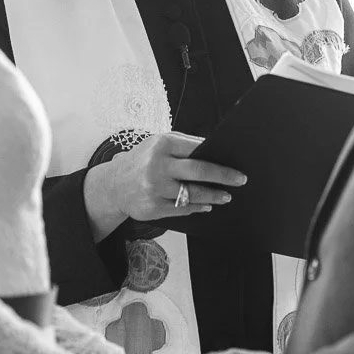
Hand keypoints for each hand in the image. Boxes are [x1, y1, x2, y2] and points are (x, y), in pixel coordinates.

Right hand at [105, 132, 247, 221]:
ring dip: (213, 196)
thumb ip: (184, 146)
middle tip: (239, 180)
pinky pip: (182, 209)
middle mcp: (157, 165)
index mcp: (162, 144)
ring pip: (192, 194)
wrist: (113, 184)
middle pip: (198, 171)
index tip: (236, 165)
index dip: (218, 159)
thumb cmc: (142, 161)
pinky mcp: (152, 208)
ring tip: (225, 196)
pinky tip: (206, 205)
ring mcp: (154, 188)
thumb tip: (214, 152)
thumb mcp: (158, 145)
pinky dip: (197, 207)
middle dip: (223, 177)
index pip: (197, 150)